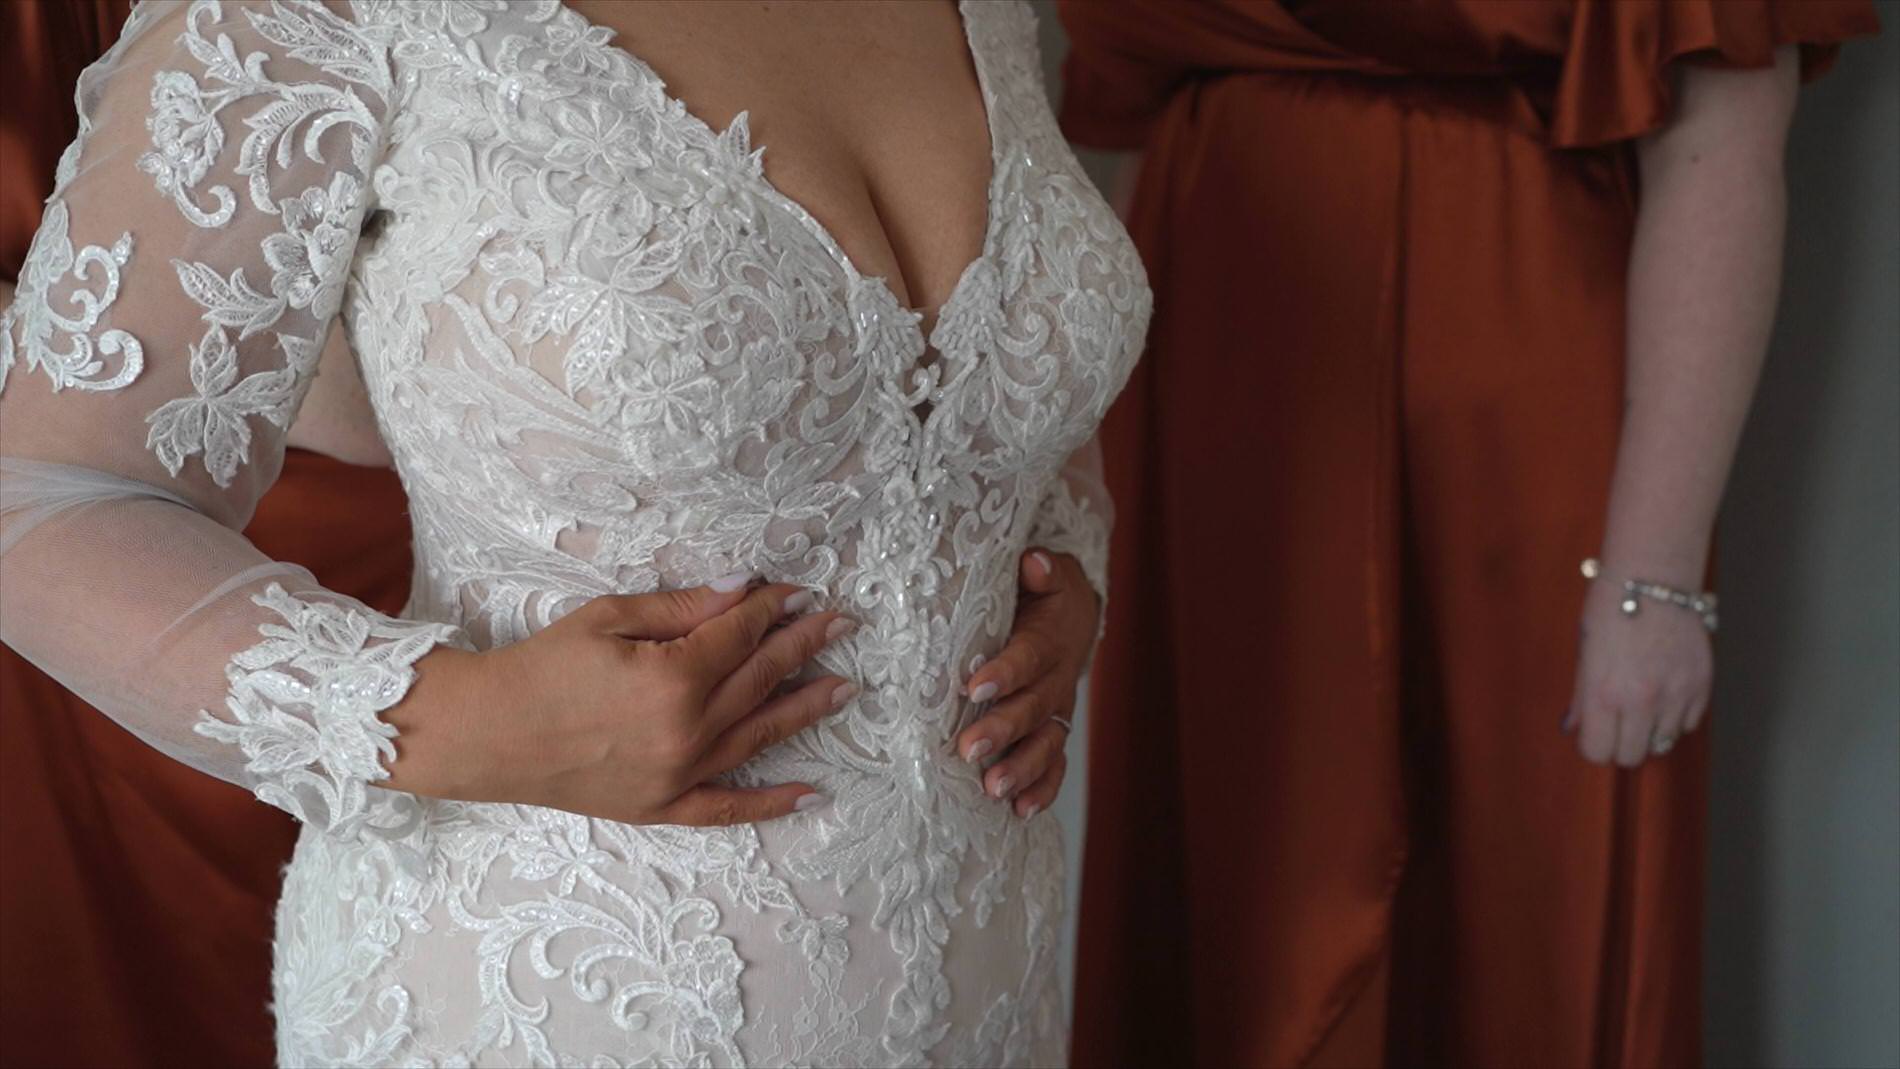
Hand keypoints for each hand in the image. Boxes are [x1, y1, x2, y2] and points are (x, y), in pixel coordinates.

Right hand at [385, 577, 858, 825]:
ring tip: (845, 688)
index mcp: (672, 678)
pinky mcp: (661, 807)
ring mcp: (677, 775)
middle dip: (804, 647)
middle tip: (844, 624)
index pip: (741, 636)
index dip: (774, 609)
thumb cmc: (539, 666)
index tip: (801, 592)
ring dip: (805, 710)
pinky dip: (771, 803)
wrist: (485, 734)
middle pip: (760, 681)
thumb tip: (744, 589)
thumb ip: (682, 607)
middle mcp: (685, 731)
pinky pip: (727, 809)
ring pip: (759, 738)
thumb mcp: (608, 618)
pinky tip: (811, 793)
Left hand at [955, 549, 1099, 818]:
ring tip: (994, 790)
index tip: (974, 687)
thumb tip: (1034, 561)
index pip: (1028, 657)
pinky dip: (1041, 790)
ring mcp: (1057, 712)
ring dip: (1021, 768)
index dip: (1005, 673)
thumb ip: (1040, 571)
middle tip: (968, 749)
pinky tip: (1019, 812)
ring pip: (1045, 744)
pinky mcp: (1054, 733)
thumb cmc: (1042, 593)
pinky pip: (1054, 766)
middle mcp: (1056, 681)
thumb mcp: (1045, 573)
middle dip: (1003, 730)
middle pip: (1033, 709)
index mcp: (1049, 640)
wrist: (1074, 618)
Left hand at [1565, 567, 1712, 767]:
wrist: (1653, 579)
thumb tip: (1574, 728)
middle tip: (1619, 724)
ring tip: (1643, 702)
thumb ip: (1582, 697)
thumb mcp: (1585, 653)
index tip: (1596, 733)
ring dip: (1651, 730)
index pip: (1598, 752)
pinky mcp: (1701, 685)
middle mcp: (1641, 700)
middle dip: (1622, 744)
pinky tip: (1665, 691)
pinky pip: (1688, 723)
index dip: (1594, 745)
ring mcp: (1675, 694)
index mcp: (1604, 693)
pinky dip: (1676, 716)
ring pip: (1663, 742)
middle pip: (1633, 756)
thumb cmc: (1611, 611)